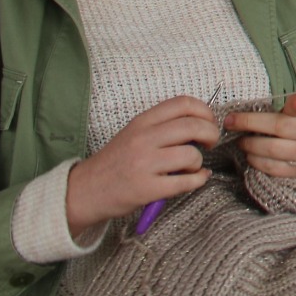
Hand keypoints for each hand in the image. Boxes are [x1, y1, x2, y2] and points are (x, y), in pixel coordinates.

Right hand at [64, 96, 219, 235]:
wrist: (83, 191)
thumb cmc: (114, 162)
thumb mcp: (134, 134)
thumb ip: (162, 126)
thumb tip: (201, 125)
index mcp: (142, 122)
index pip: (183, 103)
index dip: (205, 111)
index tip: (209, 122)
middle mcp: (143, 139)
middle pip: (193, 126)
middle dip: (211, 134)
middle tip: (210, 143)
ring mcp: (144, 164)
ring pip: (192, 155)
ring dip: (199, 162)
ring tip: (191, 167)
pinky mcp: (146, 189)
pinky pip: (186, 182)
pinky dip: (199, 180)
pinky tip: (196, 179)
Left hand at [224, 92, 295, 177]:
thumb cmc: (293, 130)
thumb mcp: (292, 115)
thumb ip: (281, 107)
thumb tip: (251, 105)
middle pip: (278, 127)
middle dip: (249, 123)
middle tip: (230, 123)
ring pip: (272, 149)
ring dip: (249, 145)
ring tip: (240, 141)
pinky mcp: (295, 172)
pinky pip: (271, 168)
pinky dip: (255, 161)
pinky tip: (249, 155)